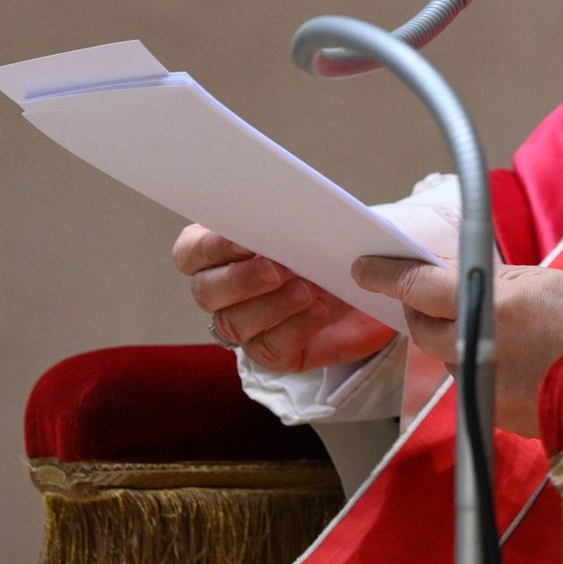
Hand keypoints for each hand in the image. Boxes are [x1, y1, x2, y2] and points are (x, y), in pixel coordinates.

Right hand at [173, 224, 394, 373]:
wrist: (372, 281)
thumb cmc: (332, 243)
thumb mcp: (316, 224)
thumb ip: (291, 219)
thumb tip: (287, 211)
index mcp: (221, 251)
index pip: (190, 252)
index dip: (211, 247)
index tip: (247, 238)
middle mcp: (224, 292)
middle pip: (206, 292)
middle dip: (242, 279)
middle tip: (279, 268)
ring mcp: (245, 326)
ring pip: (234, 324)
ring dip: (273, 305)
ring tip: (310, 289)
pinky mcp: (274, 352)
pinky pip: (270, 348)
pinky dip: (296, 327)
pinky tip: (320, 310)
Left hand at [353, 257, 562, 436]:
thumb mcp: (542, 279)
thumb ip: (490, 281)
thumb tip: (451, 279)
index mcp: (490, 307)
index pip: (420, 289)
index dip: (388, 275)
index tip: (365, 267)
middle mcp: (478, 350)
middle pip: (424, 328)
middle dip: (423, 308)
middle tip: (433, 292)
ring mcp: (483, 387)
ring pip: (446, 357)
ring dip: (454, 337)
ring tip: (494, 324)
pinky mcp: (493, 415)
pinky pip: (470, 382)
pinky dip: (480, 365)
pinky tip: (514, 356)